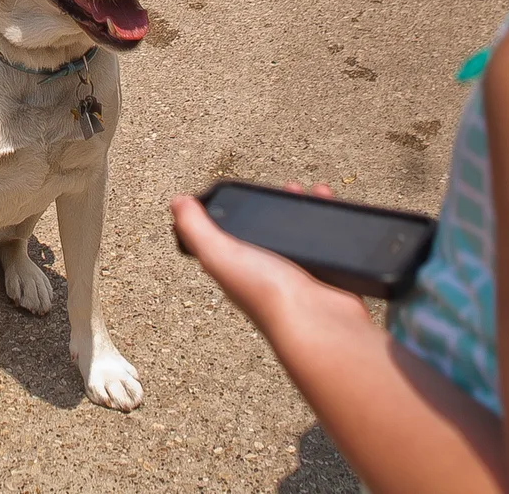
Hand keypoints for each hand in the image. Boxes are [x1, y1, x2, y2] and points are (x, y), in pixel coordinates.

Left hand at [170, 190, 373, 341]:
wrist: (318, 320)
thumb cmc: (267, 295)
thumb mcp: (220, 255)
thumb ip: (196, 229)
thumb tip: (177, 203)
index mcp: (236, 267)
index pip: (230, 236)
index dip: (235, 213)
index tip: (243, 190)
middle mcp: (266, 272)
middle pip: (269, 233)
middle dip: (275, 208)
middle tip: (284, 188)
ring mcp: (299, 275)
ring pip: (299, 236)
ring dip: (303, 211)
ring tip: (309, 192)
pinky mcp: (327, 275)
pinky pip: (326, 242)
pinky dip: (329, 222)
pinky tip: (331, 209)